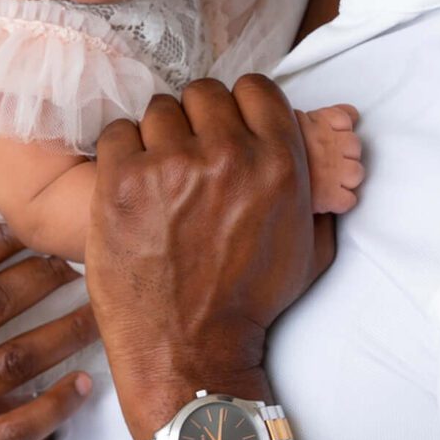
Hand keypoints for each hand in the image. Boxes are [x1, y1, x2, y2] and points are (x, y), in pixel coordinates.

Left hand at [87, 74, 335, 439]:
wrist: (191, 351)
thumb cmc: (249, 306)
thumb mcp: (309, 249)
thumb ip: (315, 193)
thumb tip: (322, 155)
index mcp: (279, 164)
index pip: (257, 88)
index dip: (242, 106)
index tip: (230, 126)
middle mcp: (227, 155)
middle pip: (205, 94)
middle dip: (200, 120)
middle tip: (191, 153)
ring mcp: (170, 165)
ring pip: (160, 111)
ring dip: (160, 137)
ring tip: (159, 175)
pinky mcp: (121, 181)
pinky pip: (117, 133)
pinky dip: (123, 152)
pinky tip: (132, 184)